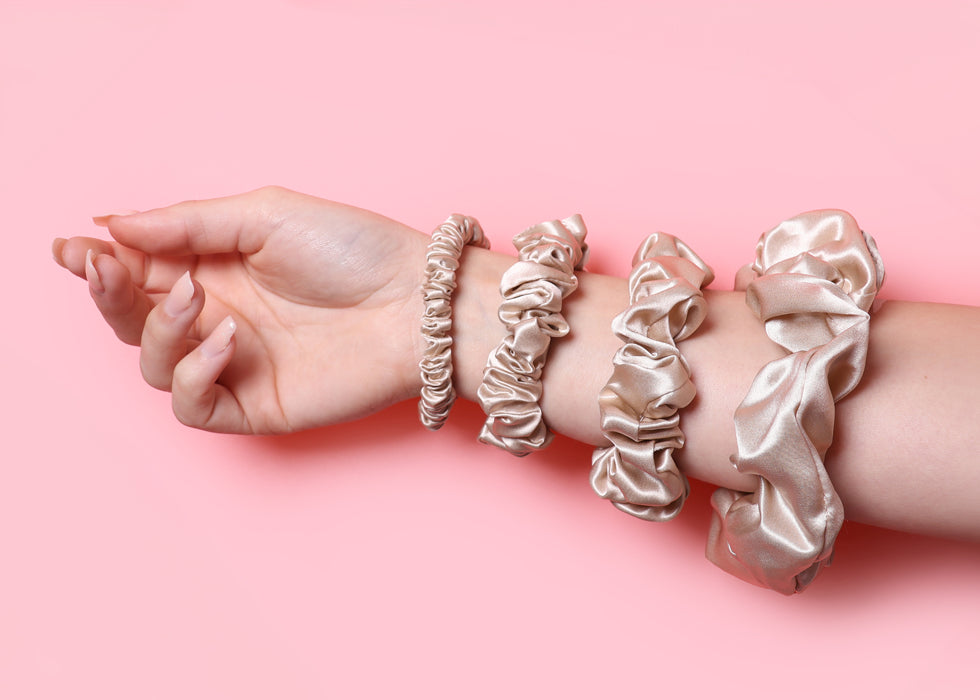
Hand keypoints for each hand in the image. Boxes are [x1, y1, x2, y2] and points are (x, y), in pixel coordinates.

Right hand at [53, 186, 427, 432]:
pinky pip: (193, 405)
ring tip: (199, 297)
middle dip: (108, 293)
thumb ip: (187, 223)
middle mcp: (218, 317)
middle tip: (104, 267)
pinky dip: (193, 374)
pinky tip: (225, 340)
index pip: (138, 270)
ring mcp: (236, 364)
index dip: (98, 261)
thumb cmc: (354, 250)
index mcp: (216, 269)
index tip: (71, 246)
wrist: (417, 304)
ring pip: (153, 364)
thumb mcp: (264, 216)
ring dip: (159, 328)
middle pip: (133, 319)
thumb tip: (110, 223)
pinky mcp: (256, 404)